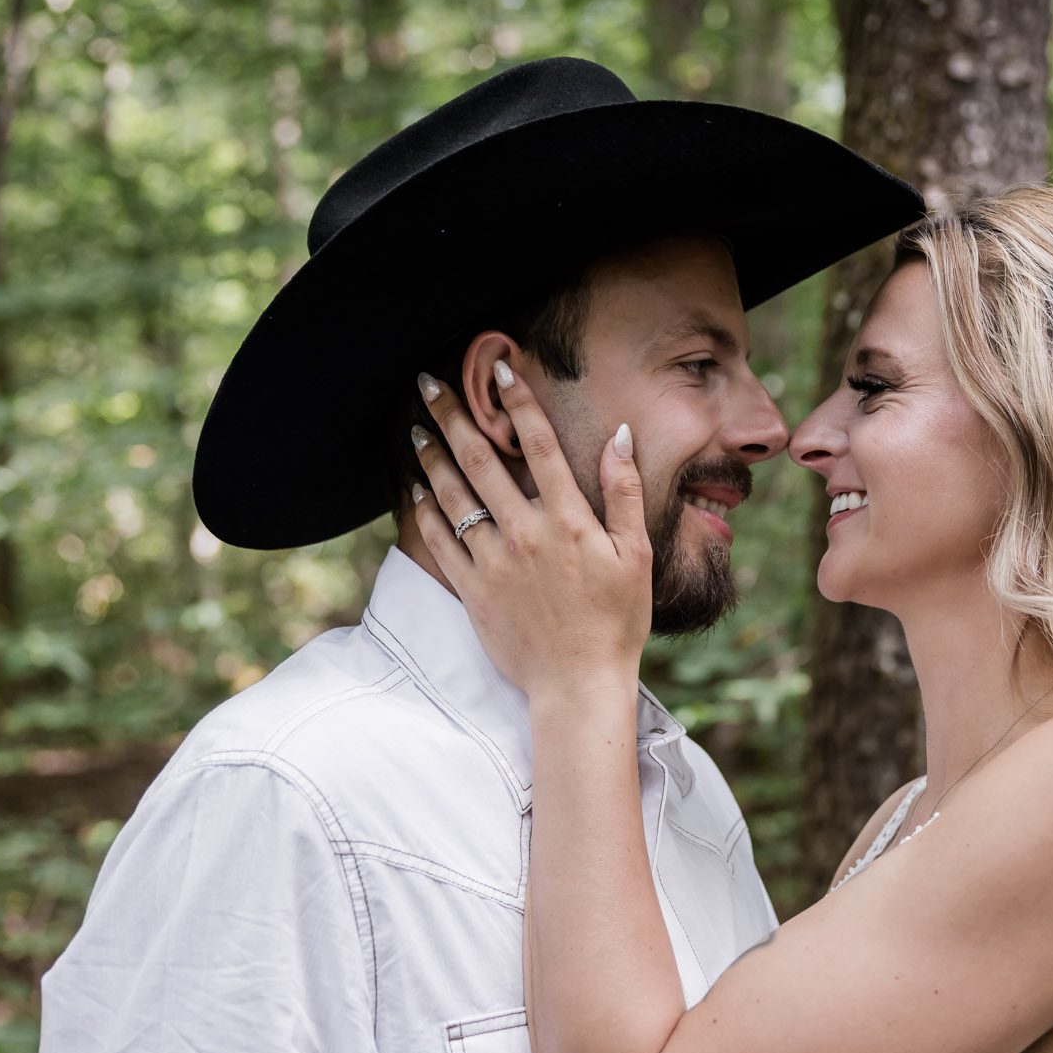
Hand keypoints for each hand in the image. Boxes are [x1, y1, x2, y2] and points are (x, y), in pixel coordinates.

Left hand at [411, 365, 651, 701]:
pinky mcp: (472, 589)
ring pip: (453, 495)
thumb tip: (619, 435)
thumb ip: (624, 492)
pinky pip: (440, 541)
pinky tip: (417, 490)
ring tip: (415, 428)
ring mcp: (494, 561)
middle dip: (452, 414)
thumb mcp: (636, 555)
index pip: (538, 443)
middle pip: (481, 458)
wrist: (579, 685)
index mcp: (569, 520)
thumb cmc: (617, 622)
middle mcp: (526, 533)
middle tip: (428, 382)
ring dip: (431, 456)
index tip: (498, 368)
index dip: (517, 400)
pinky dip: (426, 511)